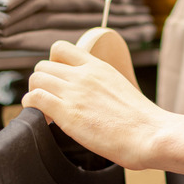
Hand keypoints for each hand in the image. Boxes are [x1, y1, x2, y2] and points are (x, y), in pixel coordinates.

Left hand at [22, 40, 166, 169]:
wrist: (152, 134)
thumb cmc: (143, 121)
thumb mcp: (121, 88)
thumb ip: (101, 86)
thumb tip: (95, 98)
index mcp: (98, 67)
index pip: (60, 49)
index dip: (52, 64)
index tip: (57, 81)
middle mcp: (83, 75)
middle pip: (43, 65)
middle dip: (41, 83)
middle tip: (49, 99)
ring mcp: (74, 93)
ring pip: (35, 79)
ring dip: (34, 94)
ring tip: (44, 110)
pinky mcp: (67, 113)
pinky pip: (35, 99)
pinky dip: (32, 107)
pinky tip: (42, 118)